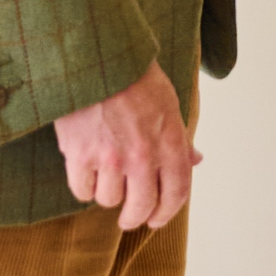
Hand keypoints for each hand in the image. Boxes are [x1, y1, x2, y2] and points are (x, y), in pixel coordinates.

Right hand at [54, 58, 199, 230]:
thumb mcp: (169, 103)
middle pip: (142, 207)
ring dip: (108, 195)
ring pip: (109, 200)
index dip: (167, 213)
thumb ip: (180, 138)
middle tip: (128, 218)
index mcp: (170, 142)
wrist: (96, 56)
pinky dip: (84, 186)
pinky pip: (82, 190)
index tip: (156, 219)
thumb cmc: (134, 77)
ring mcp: (110, 158)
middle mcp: (143, 155)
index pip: (176, 193)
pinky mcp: (79, 154)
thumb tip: (195, 161)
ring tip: (106, 179)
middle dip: (135, 217)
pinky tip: (87, 174)